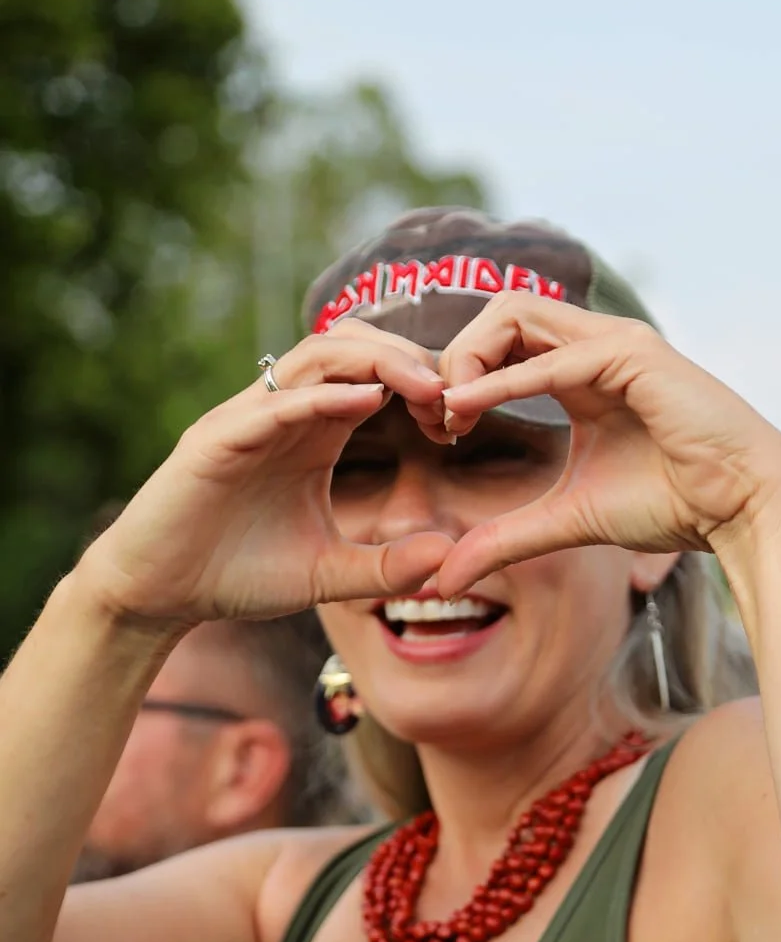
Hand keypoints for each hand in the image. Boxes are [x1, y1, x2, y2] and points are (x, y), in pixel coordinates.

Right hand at [78, 324, 452, 627]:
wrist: (161, 596)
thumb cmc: (238, 574)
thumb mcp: (329, 574)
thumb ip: (386, 566)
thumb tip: (449, 555)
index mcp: (314, 430)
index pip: (374, 375)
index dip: (422, 384)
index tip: (459, 420)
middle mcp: (283, 411)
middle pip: (351, 346)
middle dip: (409, 359)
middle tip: (455, 396)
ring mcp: (247, 419)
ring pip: (316, 355)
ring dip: (377, 363)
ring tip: (427, 390)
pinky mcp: (215, 440)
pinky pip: (275, 403)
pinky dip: (322, 396)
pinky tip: (367, 402)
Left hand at [434, 295, 780, 596]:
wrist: (740, 509)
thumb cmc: (672, 505)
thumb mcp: (567, 520)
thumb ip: (505, 539)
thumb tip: (445, 580)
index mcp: (581, 370)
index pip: (500, 339)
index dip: (458, 375)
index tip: (440, 433)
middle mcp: (596, 345)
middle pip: (501, 309)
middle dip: (454, 355)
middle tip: (435, 416)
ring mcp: (617, 343)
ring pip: (519, 311)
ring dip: (471, 355)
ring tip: (449, 410)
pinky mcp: (636, 356)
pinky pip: (555, 357)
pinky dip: (504, 380)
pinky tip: (469, 408)